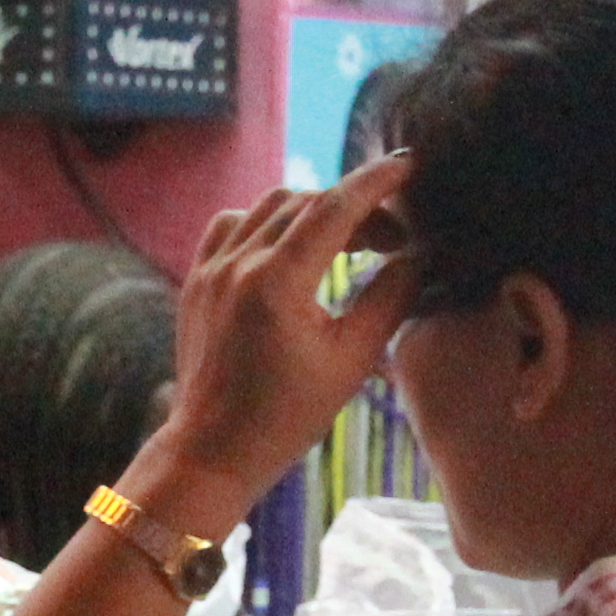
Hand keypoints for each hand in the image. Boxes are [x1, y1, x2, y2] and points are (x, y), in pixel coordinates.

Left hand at [143, 157, 427, 512]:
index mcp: (277, 282)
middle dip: (355, 208)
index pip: (335, 208)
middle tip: (391, 239)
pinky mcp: (196, 280)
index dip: (376, 182)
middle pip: (306, 203)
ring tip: (349, 241)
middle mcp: (238, 264)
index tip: (408, 165)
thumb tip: (419, 255)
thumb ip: (389, 298)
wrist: (212, 451)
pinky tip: (290, 244)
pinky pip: (232, 224)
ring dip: (314, 210)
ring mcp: (210, 268)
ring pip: (268, 206)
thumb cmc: (286, 417)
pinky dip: (267, 221)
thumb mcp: (352, 360)